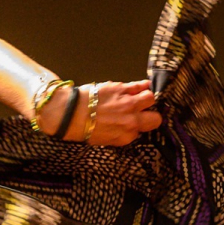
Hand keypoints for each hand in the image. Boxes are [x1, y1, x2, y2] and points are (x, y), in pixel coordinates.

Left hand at [40, 80, 161, 145]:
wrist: (69, 112)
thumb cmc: (81, 128)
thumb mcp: (103, 140)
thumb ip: (120, 135)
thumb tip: (129, 129)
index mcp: (125, 136)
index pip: (142, 132)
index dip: (138, 126)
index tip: (134, 123)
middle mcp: (131, 121)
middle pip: (155, 118)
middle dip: (150, 115)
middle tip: (143, 112)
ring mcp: (129, 103)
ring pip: (150, 98)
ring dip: (145, 98)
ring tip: (139, 98)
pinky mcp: (122, 88)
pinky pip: (141, 85)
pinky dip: (142, 85)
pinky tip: (140, 86)